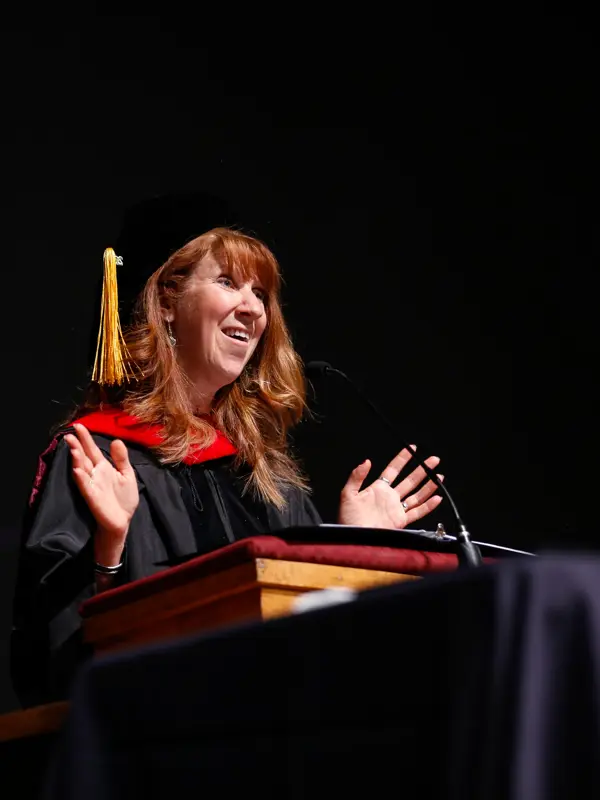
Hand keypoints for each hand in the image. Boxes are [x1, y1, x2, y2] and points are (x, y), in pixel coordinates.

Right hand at [64, 424, 138, 560]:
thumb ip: (121, 458)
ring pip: (81, 470)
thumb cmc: (124, 499)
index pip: (92, 450)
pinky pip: (85, 487)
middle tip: (69, 433)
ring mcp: (92, 486)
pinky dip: (81, 479)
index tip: (78, 425)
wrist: (123, 521)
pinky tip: (77, 470)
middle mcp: (95, 475)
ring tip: (73, 447)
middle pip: (83, 457)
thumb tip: (116, 440)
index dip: (86, 438)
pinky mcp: (92, 498)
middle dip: (77, 446)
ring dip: (76, 459)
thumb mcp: (126, 474)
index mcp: (103, 468)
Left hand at [338, 447, 442, 528]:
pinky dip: (428, 506)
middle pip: (409, 480)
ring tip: (439, 476)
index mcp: (378, 489)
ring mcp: (396, 509)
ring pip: (416, 495)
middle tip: (434, 459)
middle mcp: (389, 497)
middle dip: (422, 469)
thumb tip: (367, 461)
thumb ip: (356, 477)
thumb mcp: (348, 494)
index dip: (403, 458)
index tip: (412, 448)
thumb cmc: (347, 518)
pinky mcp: (400, 521)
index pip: (393, 470)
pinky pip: (417, 512)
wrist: (353, 538)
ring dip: (428, 485)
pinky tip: (437, 498)